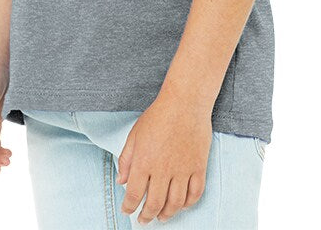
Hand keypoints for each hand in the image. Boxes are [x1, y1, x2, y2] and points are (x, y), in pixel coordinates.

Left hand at [117, 93, 212, 223]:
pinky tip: (181, 205)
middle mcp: (163, 169)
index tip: (127, 211)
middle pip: (154, 203)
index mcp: (144, 161)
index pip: (133, 194)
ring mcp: (183, 170)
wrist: (185, 102)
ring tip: (161, 217)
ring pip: (175, 204)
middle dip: (147, 216)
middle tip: (144, 220)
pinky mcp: (199, 167)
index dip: (129, 207)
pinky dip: (188, 204)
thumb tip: (121, 181)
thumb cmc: (158, 115)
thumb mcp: (135, 134)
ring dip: (167, 214)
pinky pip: (195, 194)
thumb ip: (126, 159)